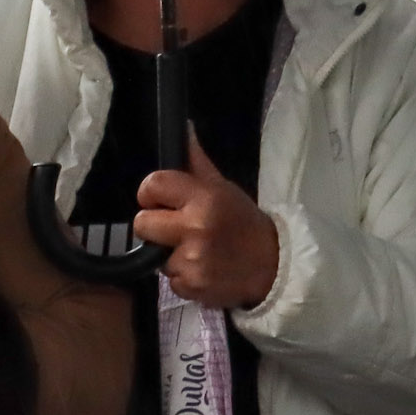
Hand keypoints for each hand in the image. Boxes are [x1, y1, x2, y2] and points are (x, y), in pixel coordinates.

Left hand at [134, 133, 279, 310]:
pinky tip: (202, 269)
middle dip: (153, 226)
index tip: (161, 201)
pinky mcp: (191, 286)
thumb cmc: (243, 222)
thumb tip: (182, 128)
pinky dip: (182, 277)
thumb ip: (195, 162)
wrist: (273, 266)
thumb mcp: (223, 187)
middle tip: (175, 229)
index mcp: (203, 198)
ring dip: (169, 255)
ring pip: (154, 255)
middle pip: (141, 223)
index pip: (152, 184)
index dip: (150, 193)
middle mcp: (195, 227)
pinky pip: (169, 280)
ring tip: (196, 251)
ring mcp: (192, 260)